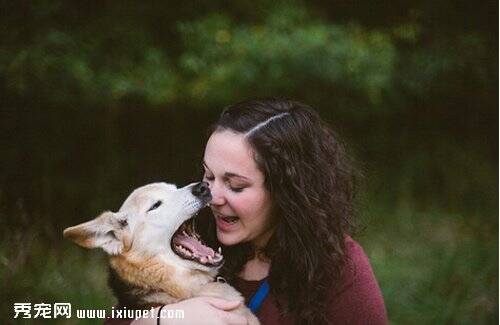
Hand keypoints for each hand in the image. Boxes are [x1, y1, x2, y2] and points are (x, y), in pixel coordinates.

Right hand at [131, 297, 246, 324]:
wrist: (170, 321)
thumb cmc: (187, 309)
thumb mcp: (205, 300)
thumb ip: (223, 303)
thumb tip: (238, 303)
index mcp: (221, 318)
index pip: (243, 321)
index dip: (243, 319)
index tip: (240, 318)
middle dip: (235, 324)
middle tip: (231, 321)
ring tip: (218, 322)